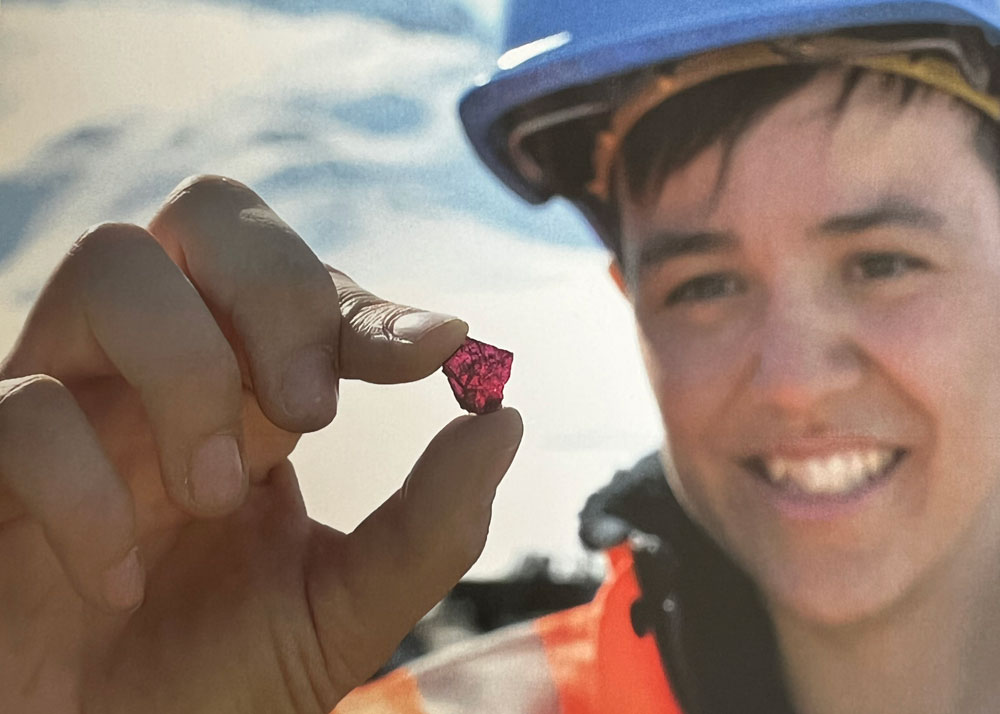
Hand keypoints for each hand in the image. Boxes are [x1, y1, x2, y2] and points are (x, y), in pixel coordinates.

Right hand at [0, 176, 522, 713]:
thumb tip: (506, 420)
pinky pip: (21, 410)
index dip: (371, 304)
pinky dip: (87, 494)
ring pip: (110, 265)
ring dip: (188, 372)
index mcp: (248, 393)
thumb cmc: (218, 683)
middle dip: (277, 290)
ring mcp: (69, 402)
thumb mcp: (346, 608)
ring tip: (216, 494)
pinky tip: (122, 584)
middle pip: (206, 213)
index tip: (441, 350)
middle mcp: (159, 372)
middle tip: (313, 411)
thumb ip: (430, 524)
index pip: (307, 286)